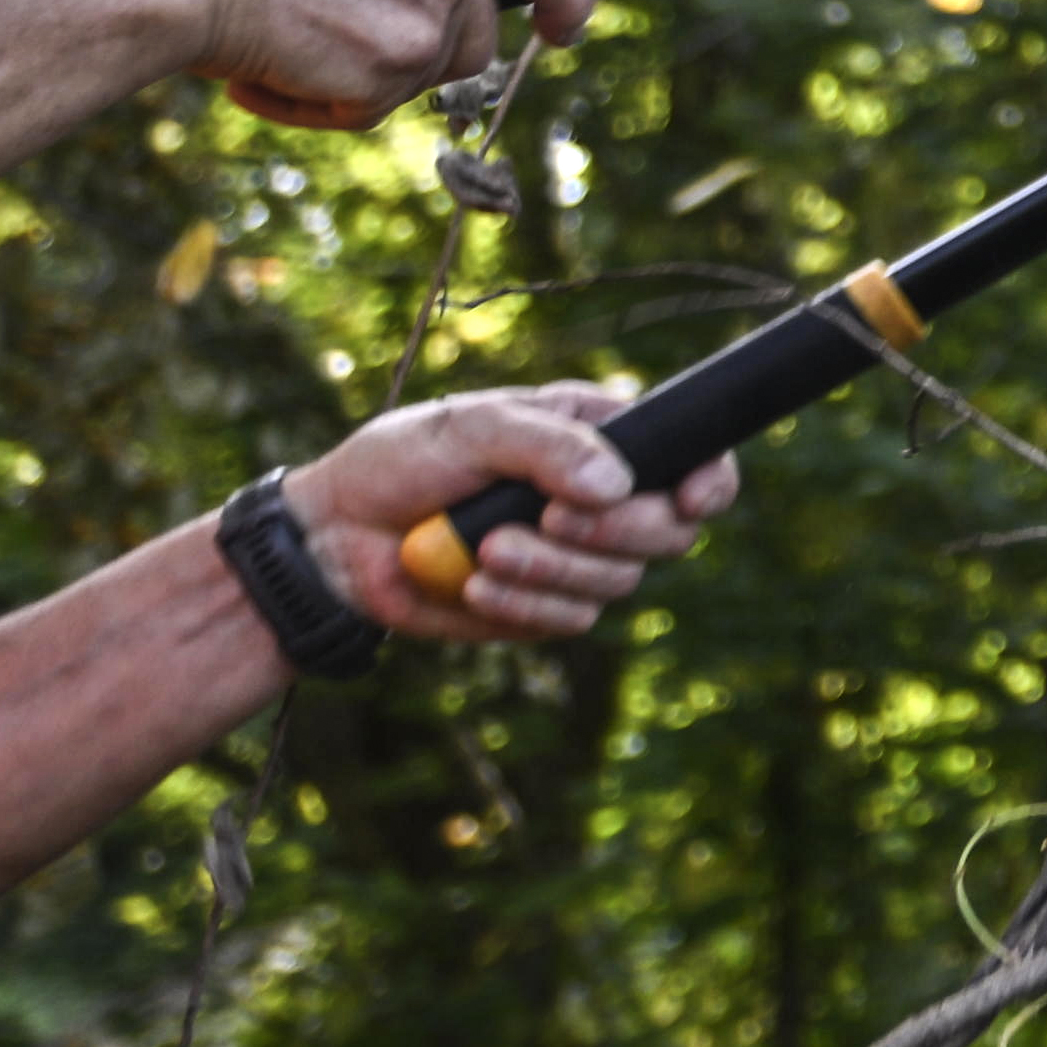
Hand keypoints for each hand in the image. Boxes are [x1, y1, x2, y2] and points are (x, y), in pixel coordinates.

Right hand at [107, 0, 592, 129]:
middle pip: (479, 28)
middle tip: (327, 29)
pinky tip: (266, 62)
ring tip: (282, 31)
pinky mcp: (405, 56)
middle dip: (419, 50)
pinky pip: (376, 107)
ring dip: (365, 74)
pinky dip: (321, 103)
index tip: (565, 24)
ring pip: (433, 71)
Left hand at [284, 387, 736, 641]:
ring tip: (486, 549)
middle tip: (552, 517)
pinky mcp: (548, 607)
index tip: (690, 498)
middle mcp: (600, 499)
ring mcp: (578, 558)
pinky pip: (573, 617)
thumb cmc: (399, 462)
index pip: (690, 457)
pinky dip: (524, 602)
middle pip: (670, 529)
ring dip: (553, 567)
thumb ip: (544, 445)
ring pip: (621, 580)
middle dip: (618, 530)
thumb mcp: (466, 428)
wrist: (337, 537)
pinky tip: (475, 585)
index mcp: (594, 438)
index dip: (710, 479)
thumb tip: (614, 485)